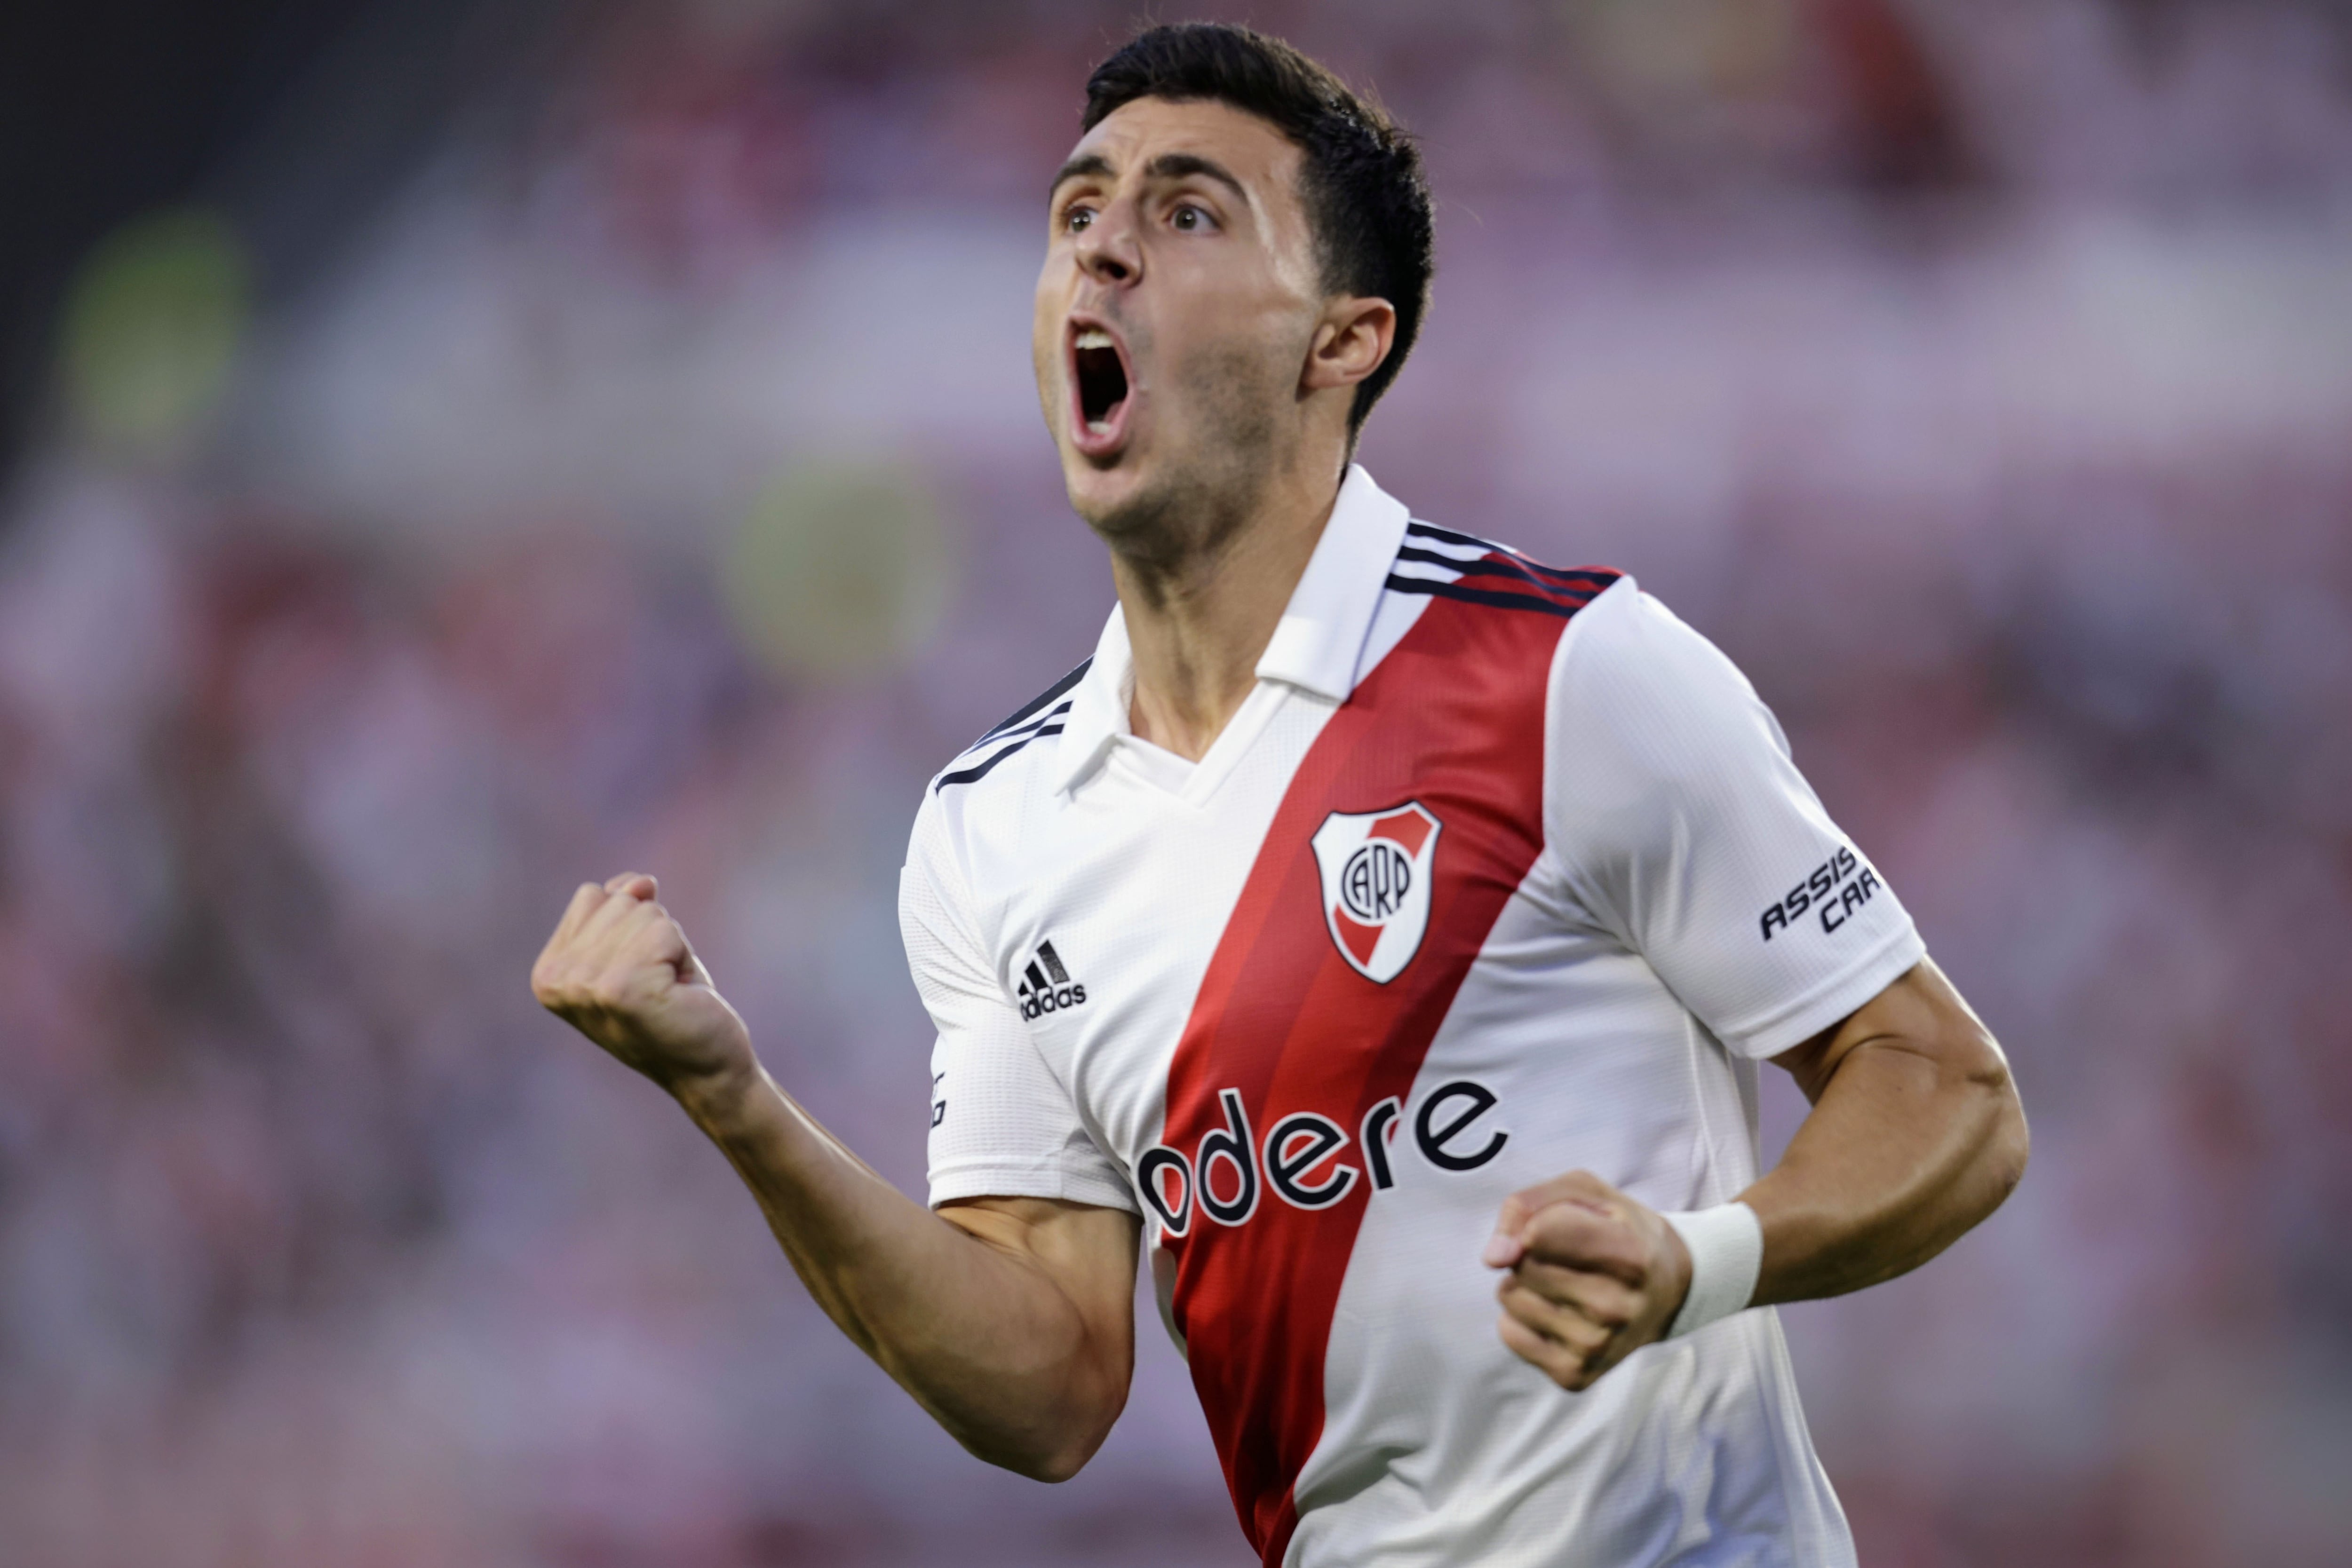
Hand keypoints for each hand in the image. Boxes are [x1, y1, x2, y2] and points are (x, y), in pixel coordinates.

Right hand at [531, 873, 755, 1104]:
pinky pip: (665, 931)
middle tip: (659, 982)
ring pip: (645, 912)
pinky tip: (677, 994)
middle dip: (653, 935)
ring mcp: (584, 985)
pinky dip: (683, 957)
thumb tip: (640, 882)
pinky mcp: (620, 989)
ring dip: (670, 947)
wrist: (705, 1068)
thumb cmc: (674, 1004)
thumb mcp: (640, 944)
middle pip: (620, 900)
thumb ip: (625, 905)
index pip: (594, 895)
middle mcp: (556, 979)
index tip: (639, 971)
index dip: (632, 926)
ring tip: (667, 989)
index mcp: (547, 970)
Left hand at [1481, 1170, 1690, 1391]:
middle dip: (1531, 1252)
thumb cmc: (1616, 1229)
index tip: (1562, 1225)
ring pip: (1509, 1297)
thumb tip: (1493, 1258)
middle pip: (1521, 1265)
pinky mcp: (1575, 1374)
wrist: (1667, 1292)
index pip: (1538, 1233)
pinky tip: (1558, 1313)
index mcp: (1628, 1253)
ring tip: (1566, 1283)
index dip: (1537, 1222)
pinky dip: (1521, 1318)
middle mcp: (1616, 1306)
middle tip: (1571, 1257)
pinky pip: (1509, 1332)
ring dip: (1524, 1284)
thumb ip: (1527, 1206)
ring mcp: (1597, 1346)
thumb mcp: (1582, 1192)